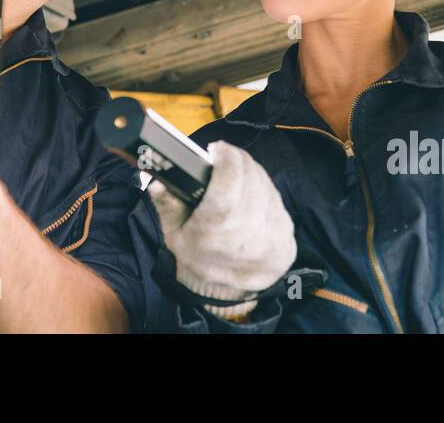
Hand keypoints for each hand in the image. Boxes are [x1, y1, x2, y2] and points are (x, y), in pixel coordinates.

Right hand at [148, 140, 295, 318]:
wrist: (226, 293)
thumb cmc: (197, 258)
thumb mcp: (175, 234)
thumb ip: (167, 204)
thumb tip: (157, 179)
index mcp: (217, 227)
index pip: (228, 177)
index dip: (225, 156)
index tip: (217, 149)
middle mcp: (248, 229)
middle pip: (248, 174)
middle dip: (235, 160)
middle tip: (223, 157)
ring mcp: (272, 233)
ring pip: (264, 183)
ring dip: (250, 172)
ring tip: (235, 173)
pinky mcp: (287, 236)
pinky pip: (276, 200)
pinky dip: (263, 190)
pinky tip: (250, 192)